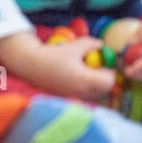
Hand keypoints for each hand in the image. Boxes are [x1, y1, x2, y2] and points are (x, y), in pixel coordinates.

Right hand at [0, 31, 116, 102]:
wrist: (31, 65)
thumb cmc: (53, 55)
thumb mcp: (74, 46)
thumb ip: (90, 44)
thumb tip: (101, 45)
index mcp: (86, 80)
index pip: (110, 82)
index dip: (110, 72)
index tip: (103, 64)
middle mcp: (83, 92)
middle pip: (104, 91)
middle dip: (103, 79)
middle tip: (96, 68)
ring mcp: (75, 97)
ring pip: (94, 95)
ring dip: (94, 85)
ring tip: (84, 73)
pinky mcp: (67, 98)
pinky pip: (83, 96)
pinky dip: (84, 88)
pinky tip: (74, 77)